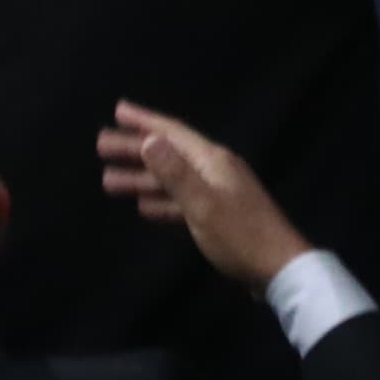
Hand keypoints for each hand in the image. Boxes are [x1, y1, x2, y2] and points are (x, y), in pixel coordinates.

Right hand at [98, 100, 310, 289]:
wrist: (279, 269)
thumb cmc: (239, 235)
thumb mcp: (203, 204)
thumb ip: (175, 173)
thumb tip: (149, 139)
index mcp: (212, 160)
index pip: (172, 133)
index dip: (144, 121)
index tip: (117, 111)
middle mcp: (214, 170)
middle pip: (168, 153)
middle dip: (135, 149)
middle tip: (101, 145)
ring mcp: (217, 193)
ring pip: (172, 179)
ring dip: (142, 178)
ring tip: (108, 179)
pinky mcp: (217, 216)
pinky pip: (181, 200)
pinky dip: (161, 200)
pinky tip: (142, 206)